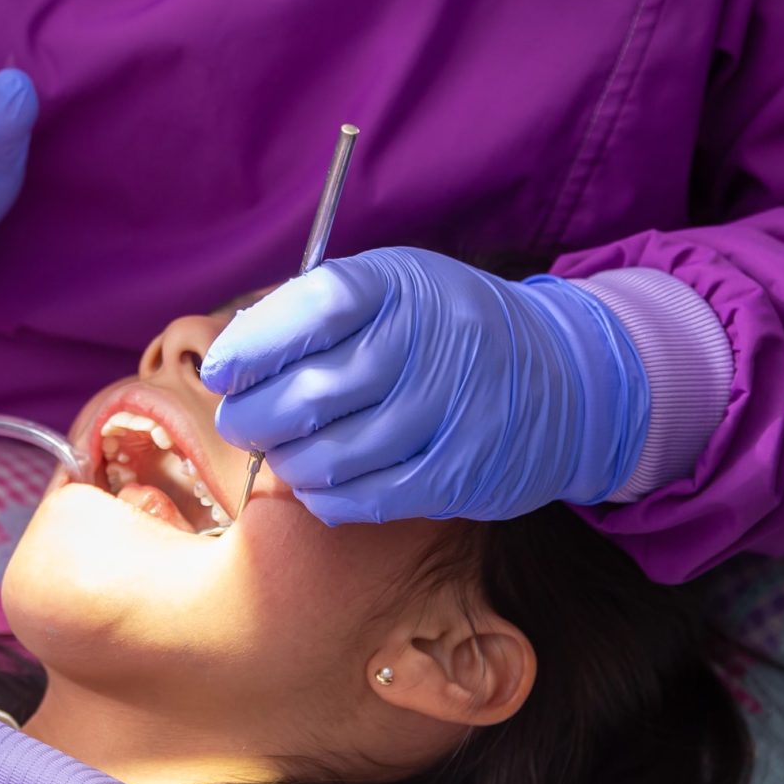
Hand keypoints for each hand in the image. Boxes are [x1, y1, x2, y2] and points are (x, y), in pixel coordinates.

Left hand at [202, 246, 646, 523]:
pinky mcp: (463, 472)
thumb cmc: (444, 328)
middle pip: (311, 392)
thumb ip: (314, 313)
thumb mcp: (390, 290)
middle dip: (254, 416)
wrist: (564, 375)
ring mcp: (451, 411)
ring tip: (280, 453)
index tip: (219, 371)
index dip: (252, 345)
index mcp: (399, 286)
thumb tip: (229, 359)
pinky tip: (317, 484)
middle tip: (240, 422)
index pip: (313, 309)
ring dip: (287, 462)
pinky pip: (368, 497)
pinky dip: (325, 497)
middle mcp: (430, 344)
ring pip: (332, 454)